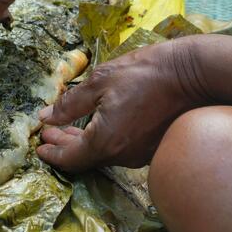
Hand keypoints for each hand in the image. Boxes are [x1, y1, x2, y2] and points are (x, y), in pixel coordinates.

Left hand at [36, 37, 209, 171]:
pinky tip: (97, 127)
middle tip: (48, 134)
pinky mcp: (153, 147)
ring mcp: (141, 154)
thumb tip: (46, 117)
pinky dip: (103, 140)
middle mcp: (123, 156)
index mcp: (106, 142)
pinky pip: (120, 149)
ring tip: (67, 129)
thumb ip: (69, 104)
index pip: (70, 158)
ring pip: (103, 154)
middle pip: (86, 158)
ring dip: (83, 142)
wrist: (192, 74)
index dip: (52, 153)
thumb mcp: (98, 81)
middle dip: (64, 145)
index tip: (38, 147)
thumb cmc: (144, 73)